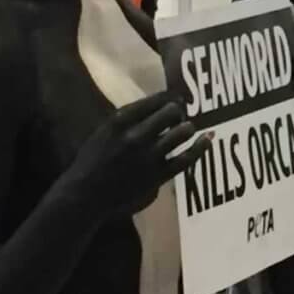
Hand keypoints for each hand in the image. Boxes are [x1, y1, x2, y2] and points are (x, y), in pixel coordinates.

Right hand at [62, 92, 210, 217]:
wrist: (85, 195)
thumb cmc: (91, 161)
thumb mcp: (103, 131)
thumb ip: (127, 120)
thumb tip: (154, 108)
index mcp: (119, 121)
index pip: (153, 101)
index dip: (168, 98)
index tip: (174, 98)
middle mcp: (136, 135)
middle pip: (170, 113)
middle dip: (177, 112)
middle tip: (179, 115)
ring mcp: (149, 156)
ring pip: (181, 132)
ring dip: (187, 127)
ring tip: (187, 128)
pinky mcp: (158, 175)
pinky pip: (186, 158)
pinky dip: (200, 147)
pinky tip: (208, 138)